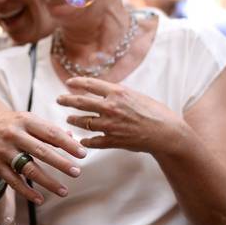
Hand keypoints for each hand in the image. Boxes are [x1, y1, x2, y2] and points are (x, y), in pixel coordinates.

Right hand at [0, 111, 84, 204]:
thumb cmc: (10, 124)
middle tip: (77, 172)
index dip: (68, 144)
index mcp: (26, 121)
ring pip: (28, 169)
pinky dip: (26, 191)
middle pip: (41, 151)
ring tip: (64, 191)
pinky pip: (13, 181)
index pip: (51, 133)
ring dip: (47, 181)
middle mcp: (15, 135)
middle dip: (61, 163)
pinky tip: (39, 199)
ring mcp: (5, 151)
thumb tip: (72, 138)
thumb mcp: (27, 120)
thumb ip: (48, 129)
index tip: (83, 154)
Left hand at [57, 76, 183, 154]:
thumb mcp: (136, 95)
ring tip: (69, 118)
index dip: (76, 83)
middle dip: (67, 100)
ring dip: (74, 120)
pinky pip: (93, 141)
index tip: (69, 83)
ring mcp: (110, 125)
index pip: (90, 84)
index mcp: (117, 93)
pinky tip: (82, 140)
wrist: (166, 133)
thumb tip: (105, 90)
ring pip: (84, 122)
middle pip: (81, 102)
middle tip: (59, 99)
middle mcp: (111, 107)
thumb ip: (119, 93)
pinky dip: (85, 141)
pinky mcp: (113, 140)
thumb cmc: (155, 112)